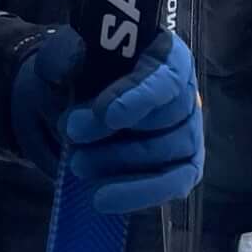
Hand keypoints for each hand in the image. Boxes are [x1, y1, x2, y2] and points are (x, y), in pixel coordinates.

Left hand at [11, 31, 202, 212]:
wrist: (81, 106)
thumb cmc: (83, 75)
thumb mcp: (66, 57)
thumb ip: (62, 56)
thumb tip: (61, 66)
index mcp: (166, 53)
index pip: (165, 74)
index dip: (139, 96)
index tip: (106, 114)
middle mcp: (186, 92)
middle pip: (167, 115)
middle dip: (115, 132)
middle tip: (71, 133)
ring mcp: (189, 131)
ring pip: (168, 151)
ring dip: (120, 162)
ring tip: (77, 164)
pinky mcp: (185, 166)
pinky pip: (174, 183)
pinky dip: (140, 193)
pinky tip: (106, 198)